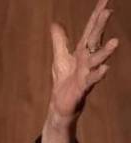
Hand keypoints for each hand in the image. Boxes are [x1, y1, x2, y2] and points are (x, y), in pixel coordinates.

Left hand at [48, 0, 118, 123]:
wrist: (61, 104)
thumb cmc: (64, 81)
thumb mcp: (60, 57)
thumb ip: (60, 41)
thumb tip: (55, 24)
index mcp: (82, 51)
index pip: (90, 30)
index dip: (97, 16)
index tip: (105, 0)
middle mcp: (87, 60)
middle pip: (94, 40)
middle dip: (101, 26)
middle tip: (108, 10)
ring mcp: (86, 73)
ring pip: (97, 60)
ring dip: (106, 51)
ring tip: (115, 42)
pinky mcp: (82, 87)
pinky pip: (92, 80)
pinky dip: (98, 74)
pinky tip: (106, 68)